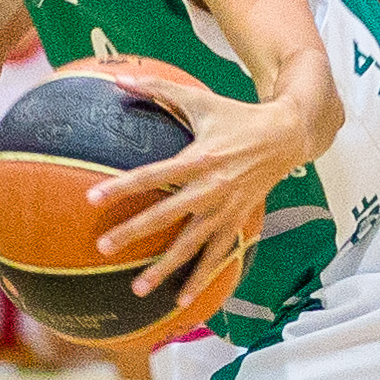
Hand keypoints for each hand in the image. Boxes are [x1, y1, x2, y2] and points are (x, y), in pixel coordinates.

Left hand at [79, 56, 307, 299]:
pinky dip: (200, 279)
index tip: (93, 199)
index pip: (153, 175)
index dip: (123, 187)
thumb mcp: (199, 98)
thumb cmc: (237, 116)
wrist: (286, 135)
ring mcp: (226, 209)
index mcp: (199, 158)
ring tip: (137, 288)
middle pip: (166, 215)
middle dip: (134, 232)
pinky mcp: (238, 222)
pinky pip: (217, 256)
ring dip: (164, 268)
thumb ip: (157, 88)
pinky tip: (180, 301)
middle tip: (104, 246)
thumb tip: (116, 78)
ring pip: (191, 245)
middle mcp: (212, 188)